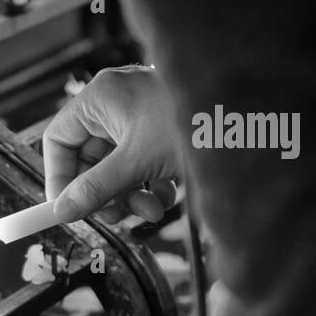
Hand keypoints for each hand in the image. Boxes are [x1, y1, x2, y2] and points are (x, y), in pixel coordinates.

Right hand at [42, 65, 183, 223]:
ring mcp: (141, 116)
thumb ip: (95, 190)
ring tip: (151, 210)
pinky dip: (150, 186)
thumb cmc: (195, 124)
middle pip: (89, 159)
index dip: (59, 178)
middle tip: (114, 217)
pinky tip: (169, 196)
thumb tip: (62, 211)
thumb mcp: (137, 163)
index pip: (59, 141)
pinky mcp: (162, 131)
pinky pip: (141, 164)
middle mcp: (116, 102)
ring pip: (116, 166)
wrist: (256, 116)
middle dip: (104, 193)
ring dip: (129, 195)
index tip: (67, 208)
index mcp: (100, 98)